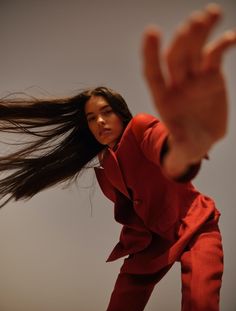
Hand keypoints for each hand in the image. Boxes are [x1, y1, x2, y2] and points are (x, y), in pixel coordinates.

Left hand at [142, 3, 235, 176]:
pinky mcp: (211, 75)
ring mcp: (194, 77)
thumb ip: (181, 145)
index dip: (151, 54)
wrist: (201, 138)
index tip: (153, 32)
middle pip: (177, 57)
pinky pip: (216, 55)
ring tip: (210, 13)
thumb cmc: (187, 143)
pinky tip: (232, 37)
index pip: (153, 72)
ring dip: (201, 32)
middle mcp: (176, 83)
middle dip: (184, 40)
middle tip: (194, 23)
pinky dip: (222, 45)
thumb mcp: (184, 148)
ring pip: (195, 50)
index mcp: (163, 98)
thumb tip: (179, 149)